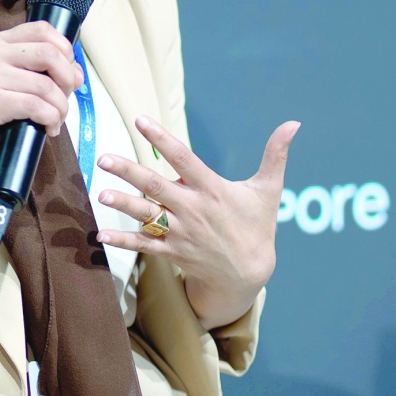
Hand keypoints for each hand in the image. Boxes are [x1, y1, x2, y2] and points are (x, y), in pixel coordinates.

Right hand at [0, 23, 81, 180]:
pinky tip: (49, 128)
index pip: (42, 29)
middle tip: (64, 98)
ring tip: (56, 119)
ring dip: (60, 107)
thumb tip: (77, 74)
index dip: (65, 49)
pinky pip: (35, 106)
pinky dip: (51, 120)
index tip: (67, 73)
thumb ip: (51, 70)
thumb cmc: (3, 108)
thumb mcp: (26, 81)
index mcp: (0, 42)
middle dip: (67, 80)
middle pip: (48, 54)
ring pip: (45, 86)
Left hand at [93, 116, 299, 331]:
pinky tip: (101, 235)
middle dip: (129, 172)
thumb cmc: (256, 225)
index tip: (141, 120)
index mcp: (213, 190)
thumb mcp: (268, 190)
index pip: (184, 159)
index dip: (163, 139)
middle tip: (104, 158)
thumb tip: (294, 123)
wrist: (249, 274)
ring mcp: (182, 233)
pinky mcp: (173, 252)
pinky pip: (145, 246)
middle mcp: (194, 210)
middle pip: (157, 186)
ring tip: (101, 193)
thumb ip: (276, 155)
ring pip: (147, 216)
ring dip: (123, 205)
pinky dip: (123, 241)